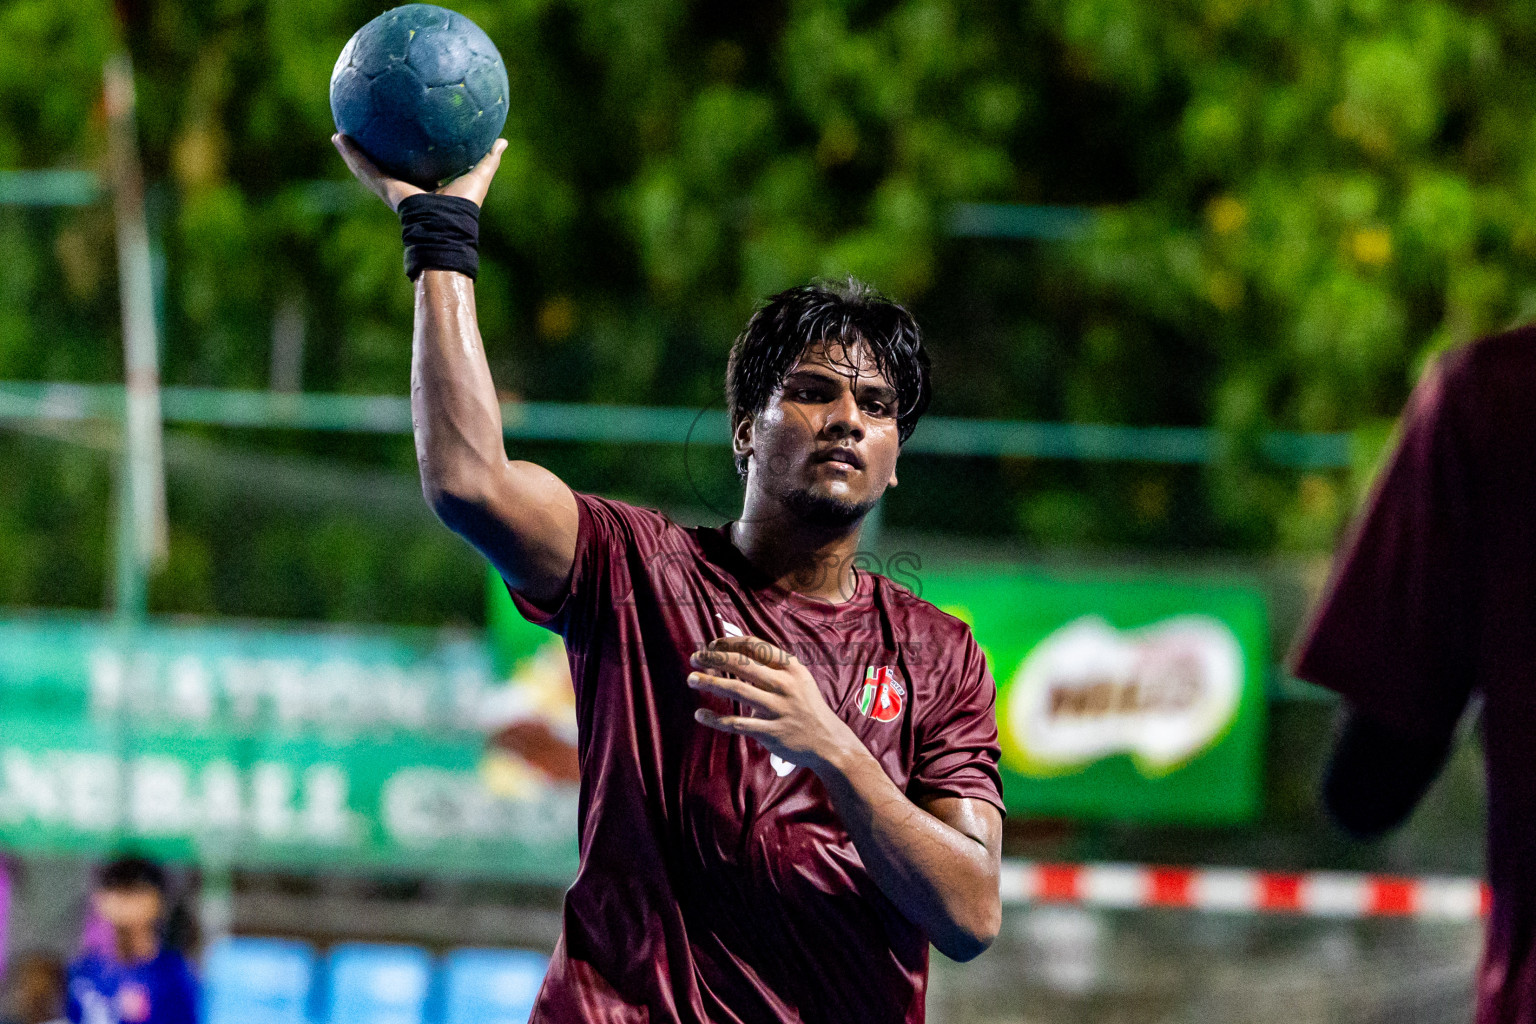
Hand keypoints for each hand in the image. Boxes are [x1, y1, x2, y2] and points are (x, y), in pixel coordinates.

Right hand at [331, 134, 508, 211]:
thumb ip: (488, 157)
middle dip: (376, 150)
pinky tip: (338, 137)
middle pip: (387, 163)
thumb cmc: (464, 205)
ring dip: (353, 152)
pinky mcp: (383, 186)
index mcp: (426, 185)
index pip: (416, 165)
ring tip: (340, 134)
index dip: (410, 153)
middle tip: (366, 131)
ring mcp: (391, 187)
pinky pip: (363, 167)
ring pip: (367, 166)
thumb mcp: (479, 174)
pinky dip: (350, 154)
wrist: (445, 222)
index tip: (404, 138)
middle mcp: (406, 186)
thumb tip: (502, 140)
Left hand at [688, 636, 860, 774]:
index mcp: (791, 668)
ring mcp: (777, 709)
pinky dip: (716, 718)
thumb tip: (737, 649)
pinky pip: (737, 723)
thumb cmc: (807, 706)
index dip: (729, 642)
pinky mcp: (769, 732)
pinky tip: (700, 713)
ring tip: (691, 679)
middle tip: (694, 657)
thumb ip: (773, 665)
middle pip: (741, 664)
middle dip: (714, 658)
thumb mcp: (798, 679)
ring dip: (710, 682)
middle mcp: (784, 685)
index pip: (755, 646)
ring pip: (736, 690)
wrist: (827, 741)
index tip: (711, 644)